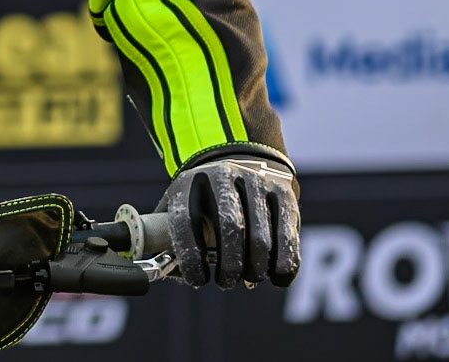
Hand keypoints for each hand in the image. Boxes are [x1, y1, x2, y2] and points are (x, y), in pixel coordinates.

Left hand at [157, 153, 299, 288]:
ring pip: (260, 237)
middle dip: (229, 265)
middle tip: (225, 282)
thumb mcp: (181, 207)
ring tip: (249, 279)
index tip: (197, 280)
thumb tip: (161, 271)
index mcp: (189, 181)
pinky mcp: (283, 194)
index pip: (186, 220)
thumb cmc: (204, 202)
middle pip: (229, 226)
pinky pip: (287, 237)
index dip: (190, 256)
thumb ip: (167, 238)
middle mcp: (223, 175)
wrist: (242, 165)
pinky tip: (276, 279)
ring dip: (255, 269)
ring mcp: (256, 182)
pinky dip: (284, 265)